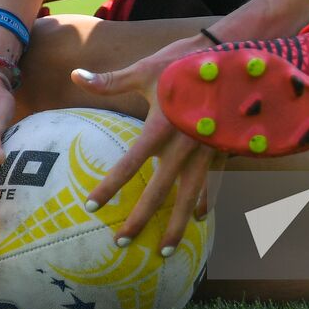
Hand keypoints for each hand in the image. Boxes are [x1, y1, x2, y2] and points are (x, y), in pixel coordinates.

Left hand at [71, 35, 220, 253]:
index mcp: (162, 126)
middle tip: (121, 243)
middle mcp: (184, 144)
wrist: (234, 57)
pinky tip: (202, 218)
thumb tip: (75, 76)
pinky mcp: (221, 149)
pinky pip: (213, 182)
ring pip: (189, 197)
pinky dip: (206, 201)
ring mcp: (206, 150)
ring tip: (163, 251)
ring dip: (176, 225)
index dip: (110, 185)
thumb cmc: (184, 63)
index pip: (131, 163)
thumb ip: (110, 81)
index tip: (92, 204)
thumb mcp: (146, 69)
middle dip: (140, 220)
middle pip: (159, 191)